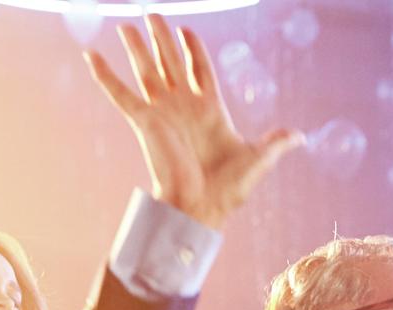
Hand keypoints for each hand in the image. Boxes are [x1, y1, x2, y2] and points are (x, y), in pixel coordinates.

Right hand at [87, 15, 303, 228]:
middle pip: (170, 62)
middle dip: (161, 38)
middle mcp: (183, 106)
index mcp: (210, 109)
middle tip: (152, 15)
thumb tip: (301, 137)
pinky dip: (105, 75)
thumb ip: (276, 143)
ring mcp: (162, 111)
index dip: (193, 49)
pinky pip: (120, 94)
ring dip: (136, 47)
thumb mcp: (258, 159)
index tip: (186, 30)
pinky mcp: (144, 121)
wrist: (201, 207)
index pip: (199, 69)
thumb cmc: (230, 189)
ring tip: (127, 25)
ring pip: (146, 70)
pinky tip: (91, 55)